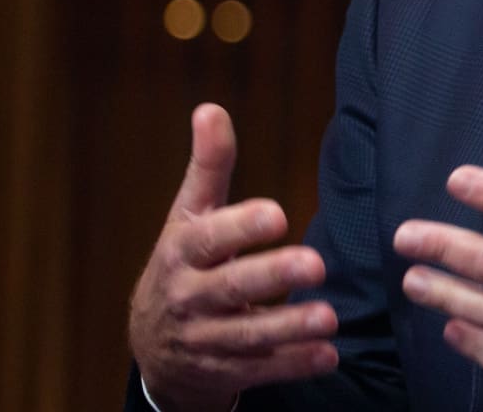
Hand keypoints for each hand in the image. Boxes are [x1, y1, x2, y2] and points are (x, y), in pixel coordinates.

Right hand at [129, 104, 339, 410]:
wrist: (153, 346)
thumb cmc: (182, 265)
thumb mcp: (187, 216)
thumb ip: (208, 168)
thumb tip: (211, 109)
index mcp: (182, 252)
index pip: (209, 238)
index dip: (241, 226)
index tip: (278, 214)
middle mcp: (189, 296)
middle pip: (231, 287)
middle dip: (272, 277)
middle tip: (316, 265)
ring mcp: (204, 340)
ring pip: (247, 335)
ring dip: (289, 328)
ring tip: (329, 318)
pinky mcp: (222, 373)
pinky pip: (258, 370)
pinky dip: (293, 364)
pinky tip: (326, 355)